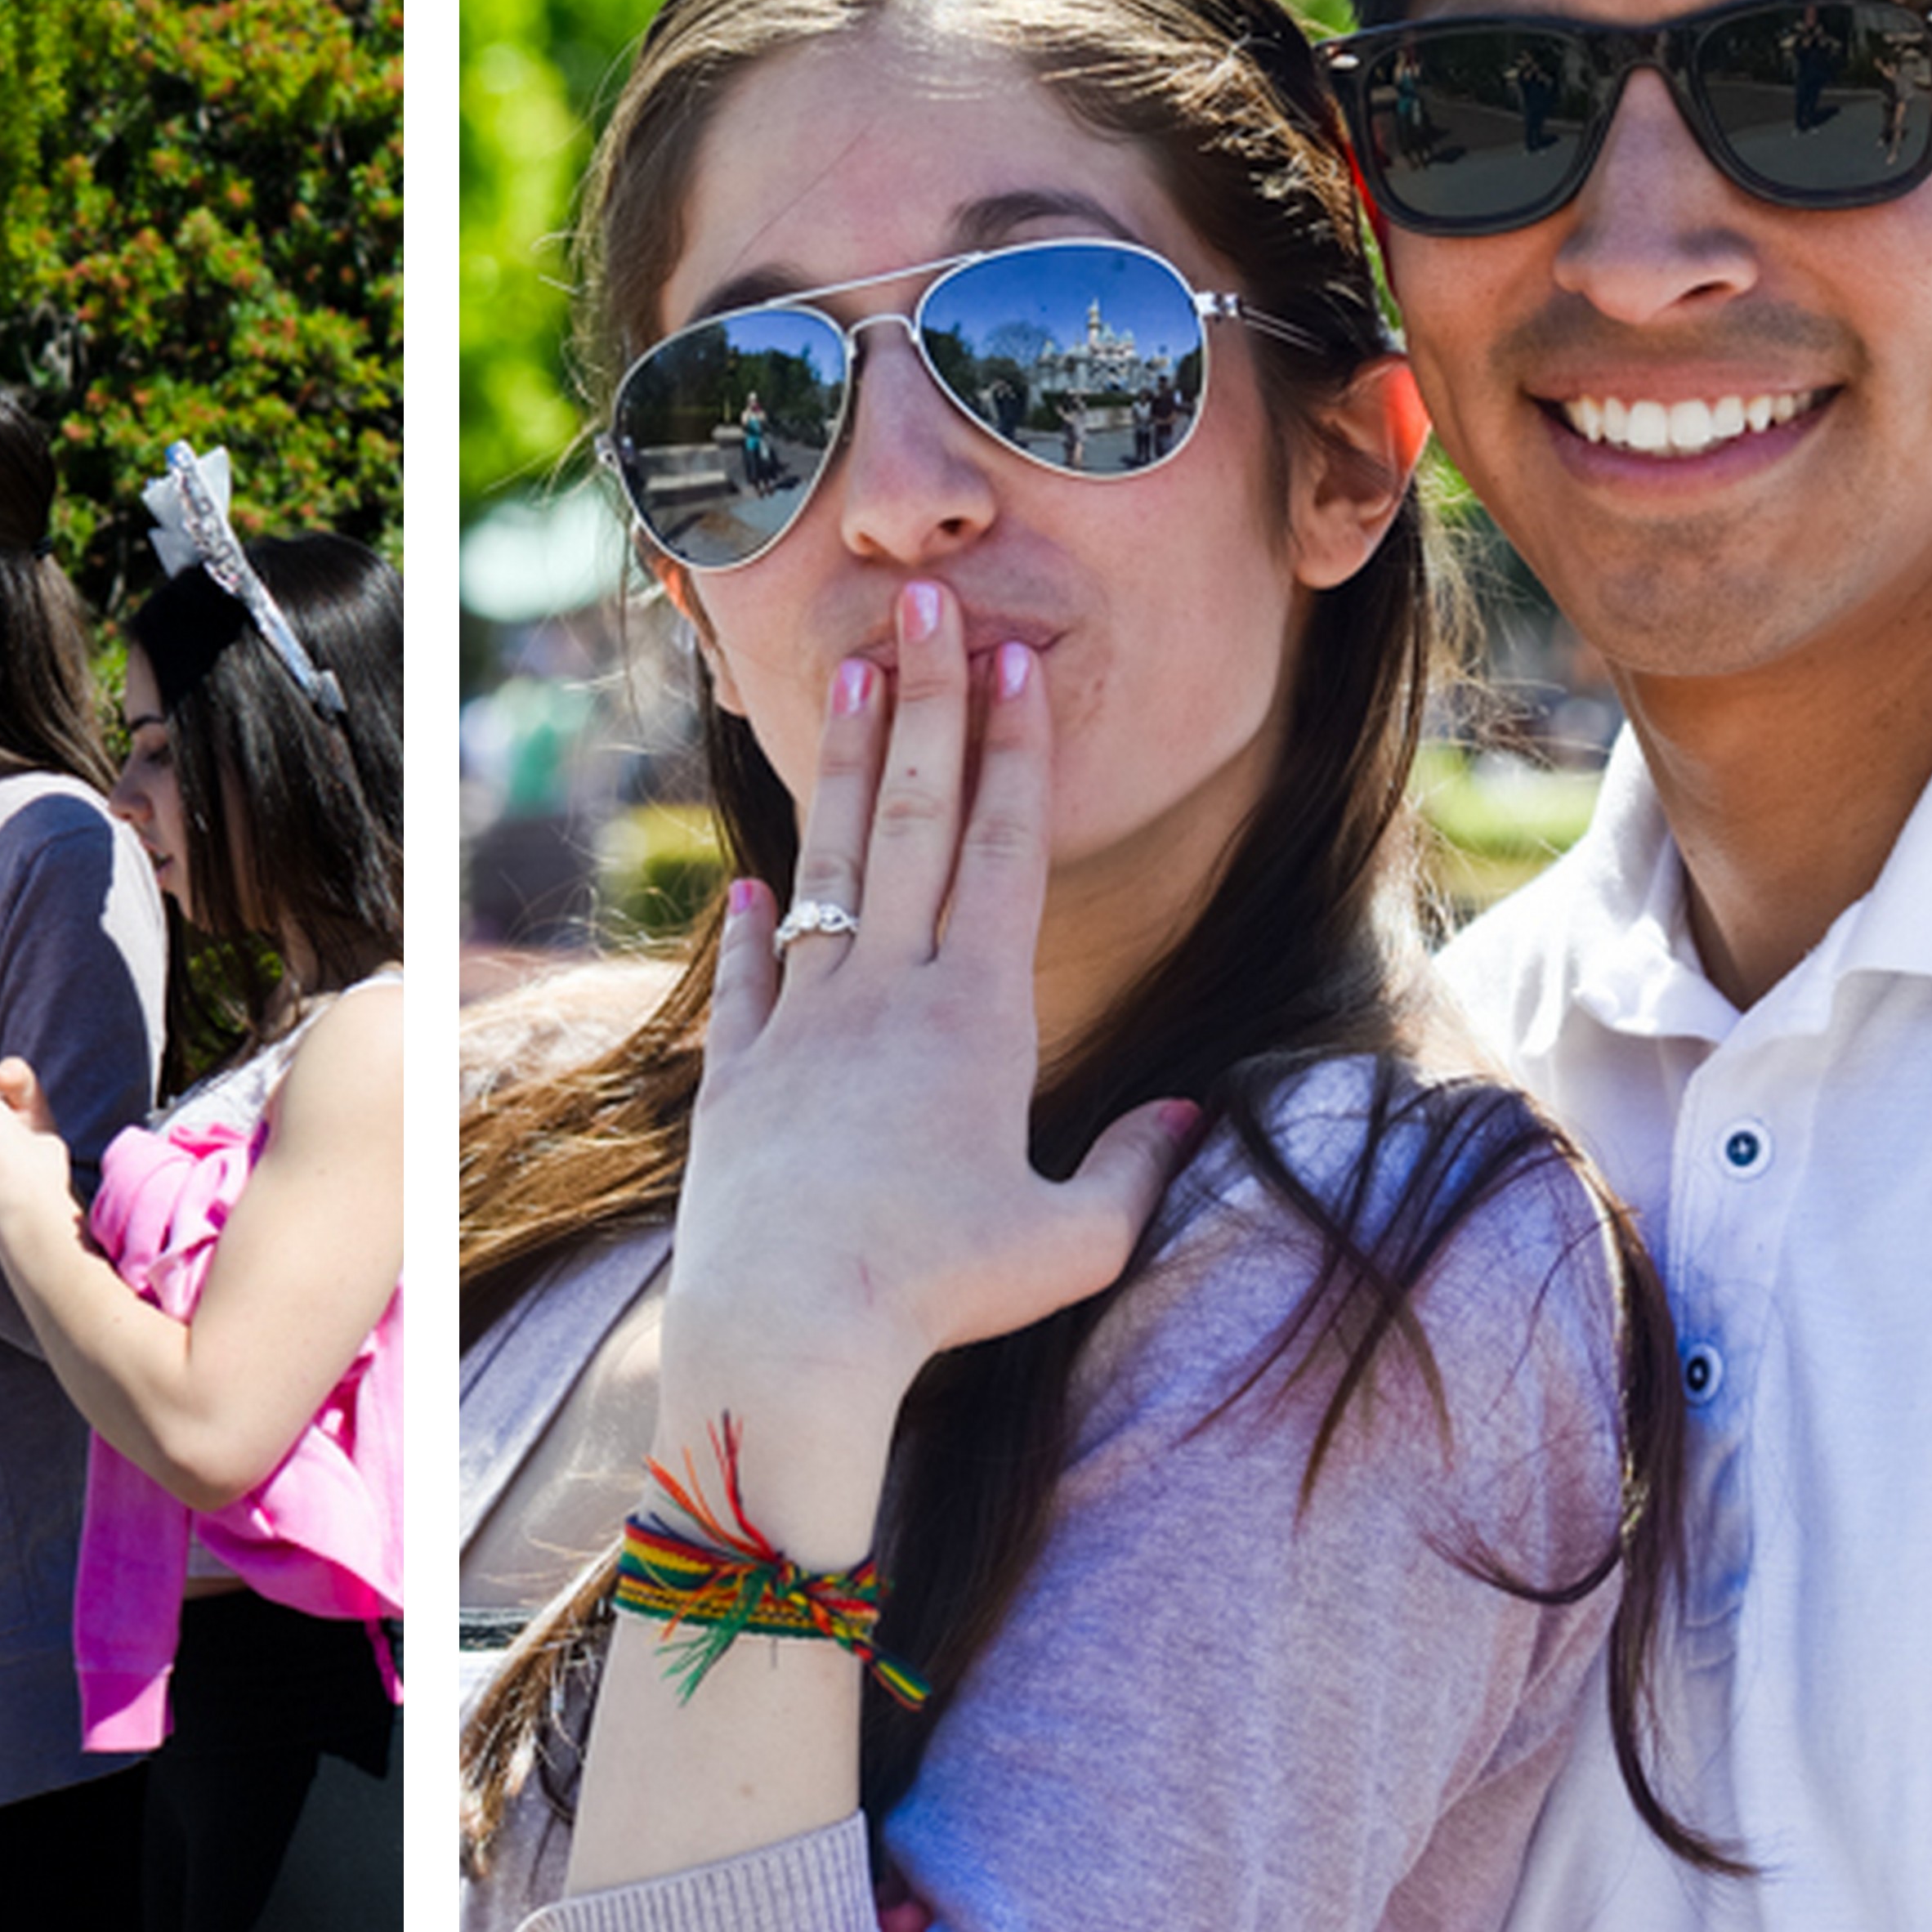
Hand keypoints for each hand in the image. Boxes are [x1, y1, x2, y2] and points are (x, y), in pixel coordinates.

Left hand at [671, 583, 1199, 1405]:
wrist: (789, 1325)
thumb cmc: (941, 1291)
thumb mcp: (1069, 1242)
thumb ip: (1135, 1171)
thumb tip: (1194, 1116)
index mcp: (975, 1015)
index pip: (1001, 850)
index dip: (1014, 750)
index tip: (1015, 658)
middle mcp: (884, 994)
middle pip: (913, 822)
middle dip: (927, 704)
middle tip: (921, 606)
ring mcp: (802, 1025)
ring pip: (827, 872)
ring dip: (845, 772)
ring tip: (846, 679)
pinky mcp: (737, 1075)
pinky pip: (742, 985)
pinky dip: (744, 934)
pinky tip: (743, 890)